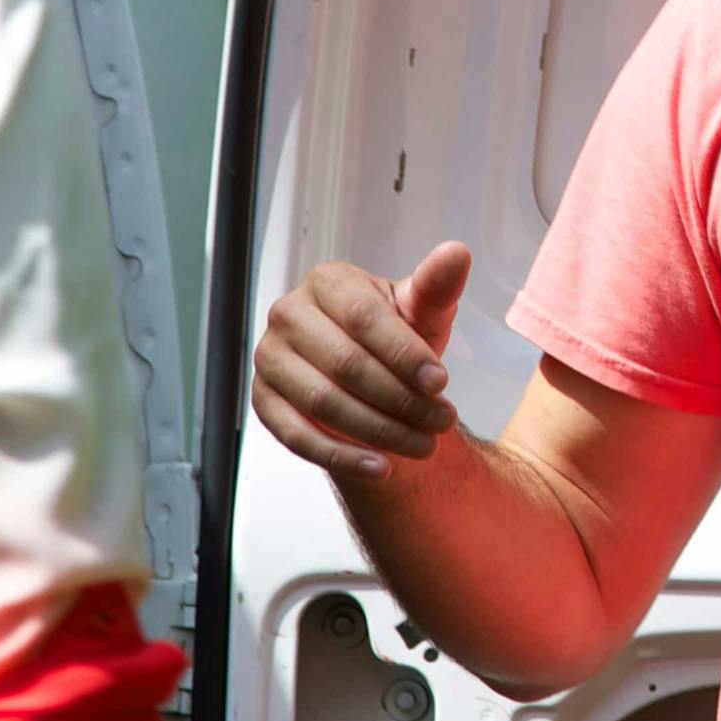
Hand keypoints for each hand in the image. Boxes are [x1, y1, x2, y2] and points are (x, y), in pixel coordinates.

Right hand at [251, 244, 470, 478]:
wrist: (368, 373)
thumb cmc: (395, 335)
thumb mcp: (421, 311)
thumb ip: (437, 286)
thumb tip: (457, 253)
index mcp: (327, 281)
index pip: (363, 318)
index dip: (404, 353)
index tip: (442, 383)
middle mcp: (289, 314)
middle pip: (345, 364)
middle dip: (401, 399)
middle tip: (442, 422)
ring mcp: (270, 359)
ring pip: (323, 402)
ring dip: (378, 431)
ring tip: (424, 445)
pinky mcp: (263, 401)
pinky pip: (296, 435)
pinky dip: (341, 456)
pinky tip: (380, 467)